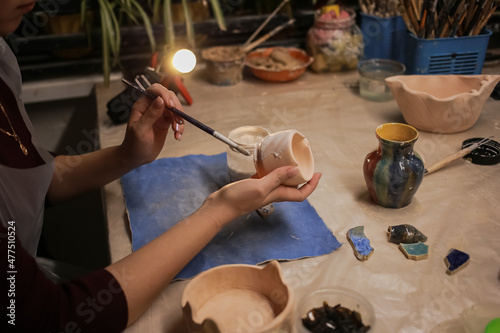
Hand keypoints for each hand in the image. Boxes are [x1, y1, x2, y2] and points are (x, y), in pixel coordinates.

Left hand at [119, 84, 184, 165]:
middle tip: (177, 121)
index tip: (171, 105)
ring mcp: (160, 114)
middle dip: (176, 107)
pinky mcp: (166, 123)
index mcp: (142, 105)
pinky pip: (177, 120)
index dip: (164, 94)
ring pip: (175, 109)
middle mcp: (152, 107)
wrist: (137, 157)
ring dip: (179, 119)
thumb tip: (160, 100)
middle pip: (169, 97)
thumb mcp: (141, 129)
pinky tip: (177, 136)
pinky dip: (180, 127)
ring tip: (177, 131)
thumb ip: (150, 114)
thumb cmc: (134, 143)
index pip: (154, 90)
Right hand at [204, 166, 321, 227]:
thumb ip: (277, 178)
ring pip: (281, 182)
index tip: (318, 174)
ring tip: (291, 161)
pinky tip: (269, 162)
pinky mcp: (254, 186)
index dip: (312, 186)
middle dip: (303, 178)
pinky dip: (273, 170)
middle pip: (294, 187)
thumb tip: (296, 170)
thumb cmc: (239, 198)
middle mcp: (273, 193)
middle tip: (307, 165)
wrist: (221, 206)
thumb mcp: (260, 186)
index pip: (301, 194)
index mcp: (278, 195)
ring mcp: (263, 190)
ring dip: (289, 173)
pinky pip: (268, 178)